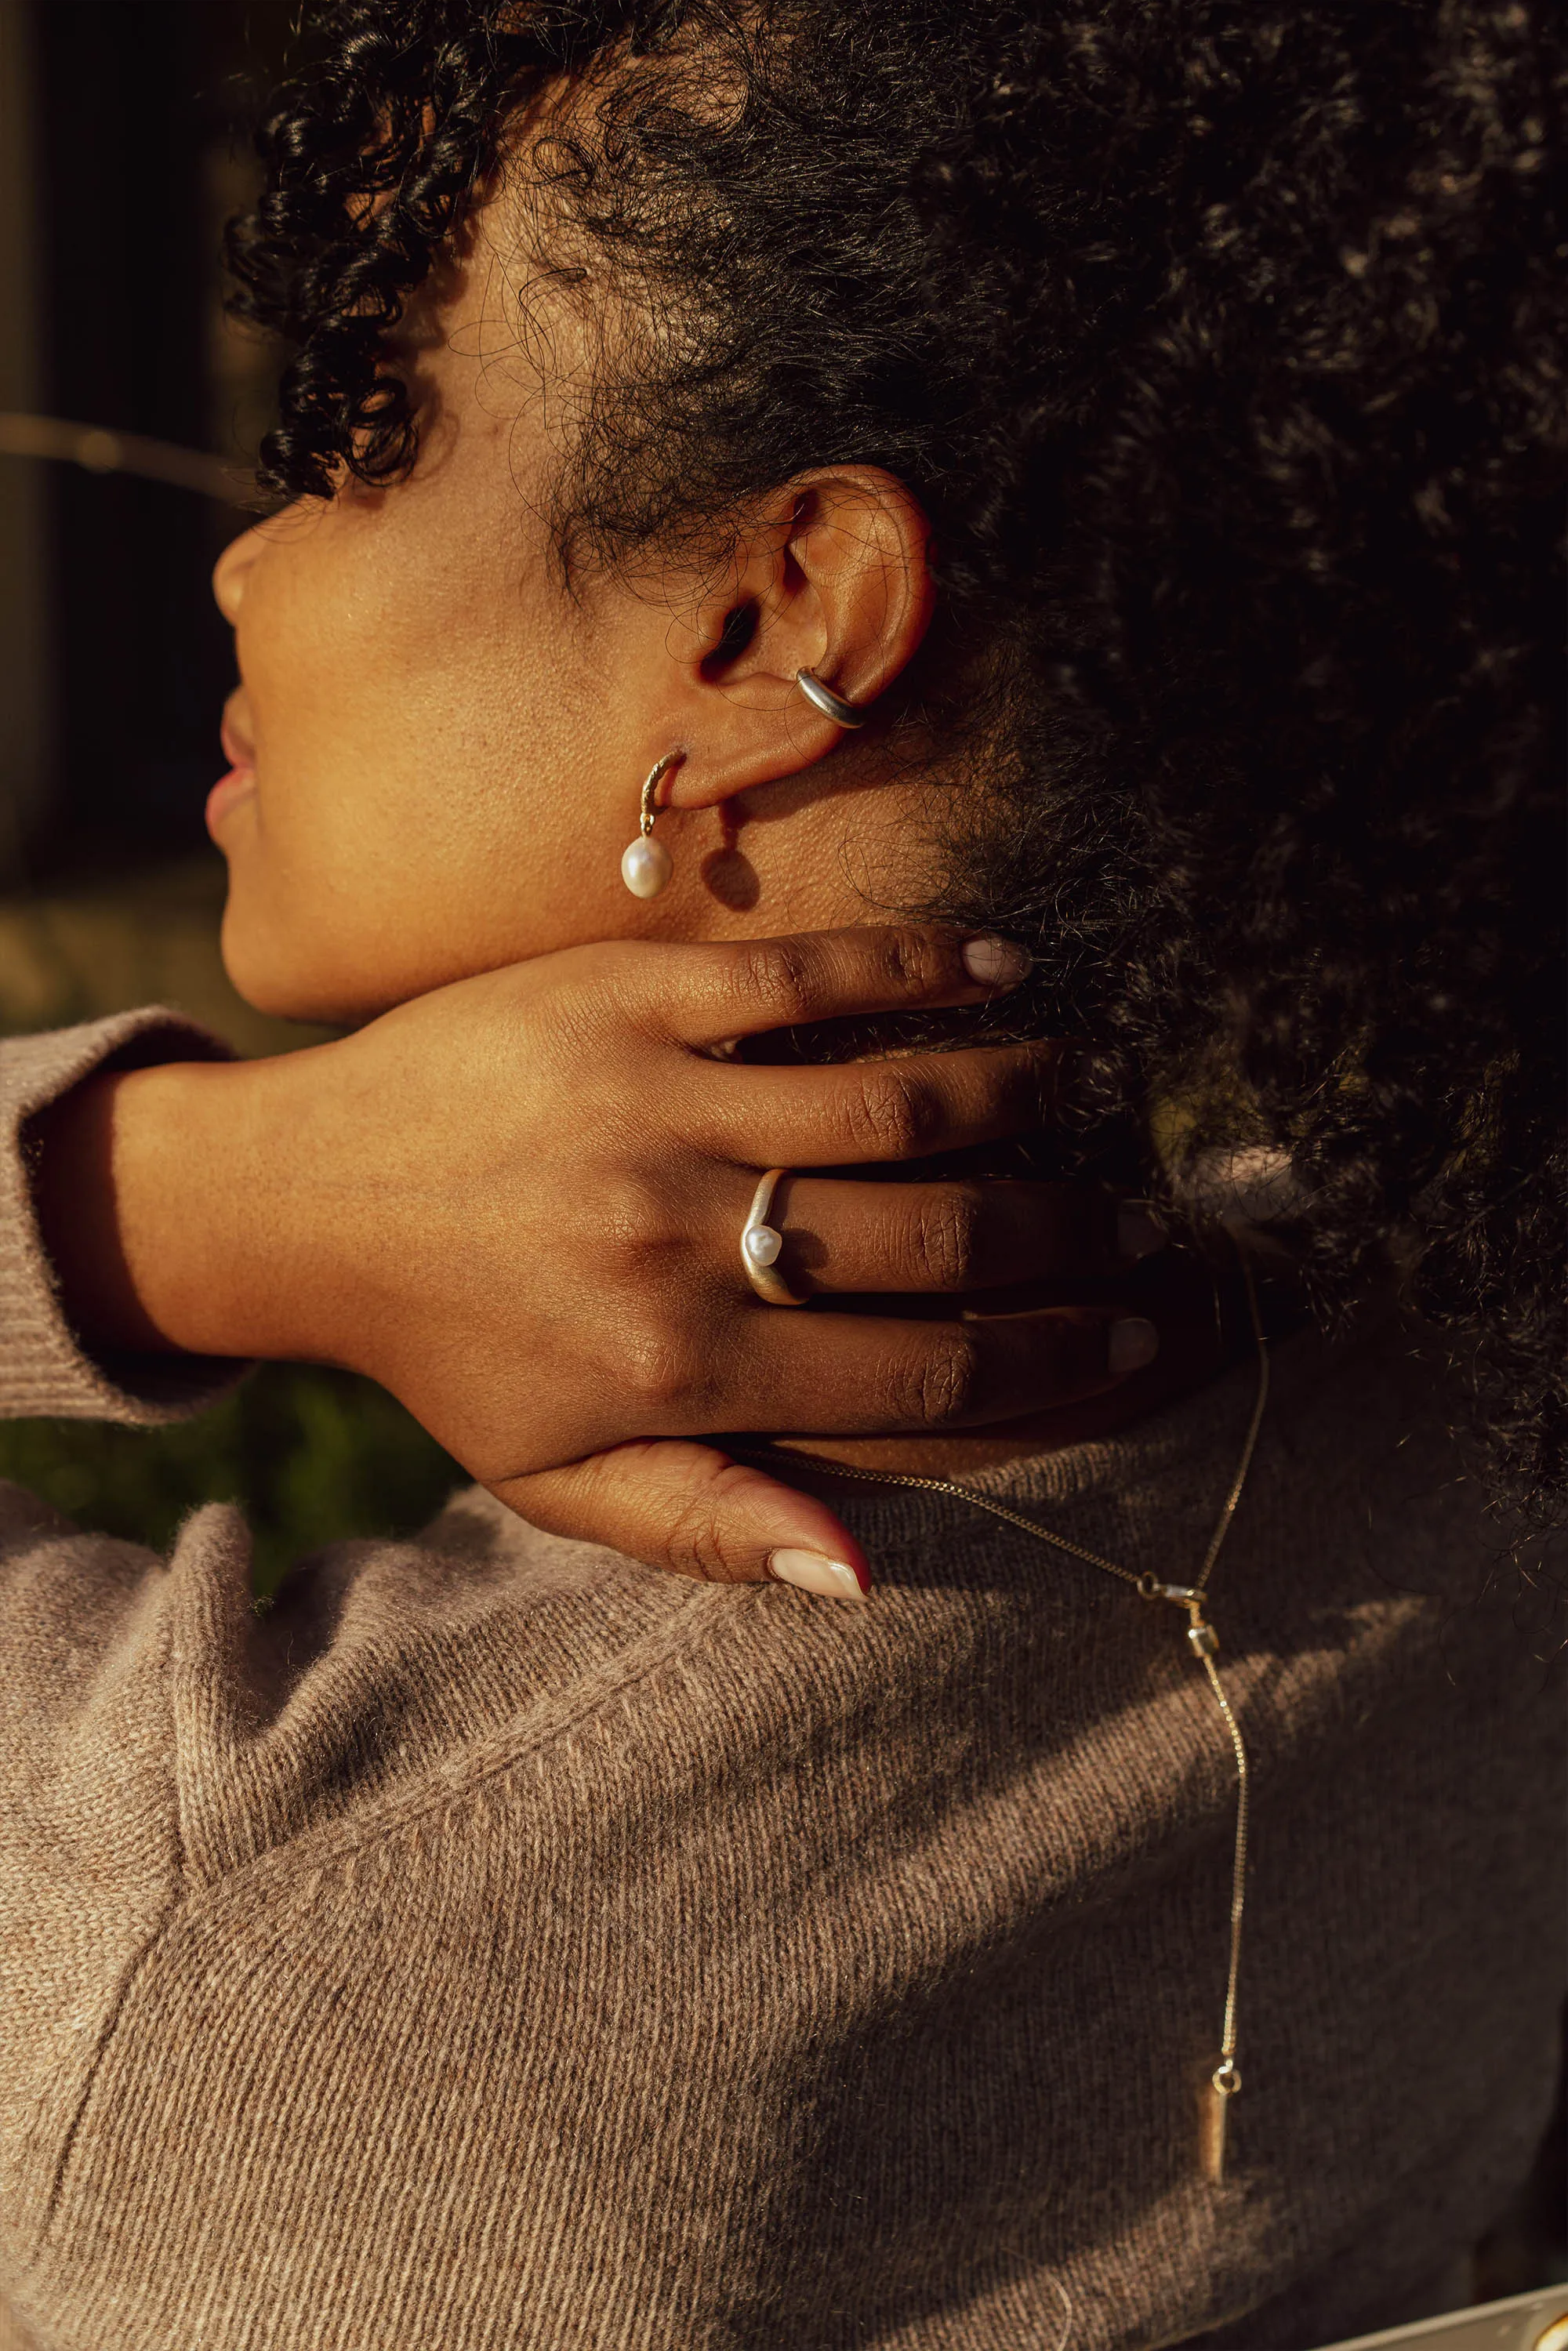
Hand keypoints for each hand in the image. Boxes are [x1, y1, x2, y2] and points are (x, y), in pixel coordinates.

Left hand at [33, 927, 1163, 1592]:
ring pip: (894, 1096)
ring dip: (1021, 1091)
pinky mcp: (626, 992)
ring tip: (1089, 1090)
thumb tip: (866, 1575)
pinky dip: (921, 967)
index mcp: (676, 1370)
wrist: (306, 1197)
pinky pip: (808, 976)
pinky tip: (1003, 969)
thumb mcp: (557, 1479)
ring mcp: (655, 1102)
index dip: (1046, 1359)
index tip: (1131, 1336)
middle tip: (1146, 1222)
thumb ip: (709, 1524)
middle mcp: (678, 1237)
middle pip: (936, 1235)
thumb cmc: (454, 1352)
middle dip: (1070, 1233)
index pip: (917, 1373)